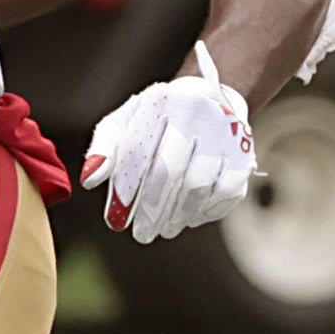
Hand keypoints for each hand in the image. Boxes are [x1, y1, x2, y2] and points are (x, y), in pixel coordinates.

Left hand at [82, 43, 257, 242]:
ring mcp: (225, 133)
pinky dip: (204, 212)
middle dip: (151, 210)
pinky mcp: (244, 154)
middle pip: (170, 171)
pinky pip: (224, 192)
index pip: (137, 150)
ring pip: (198, 185)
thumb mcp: (125, 123)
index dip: (125, 188)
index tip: (115, 218)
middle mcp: (197, 112)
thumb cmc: (157, 119)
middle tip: (140, 234)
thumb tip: (90, 180)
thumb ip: (105, 149)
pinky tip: (187, 219)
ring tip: (162, 230)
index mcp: (161, 101)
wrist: (210, 99)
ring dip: (177, 215)